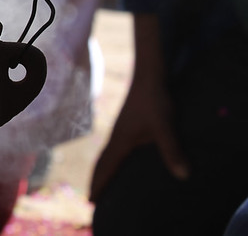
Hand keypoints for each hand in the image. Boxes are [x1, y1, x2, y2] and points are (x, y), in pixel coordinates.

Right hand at [90, 12, 188, 201]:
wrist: (148, 75)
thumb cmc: (155, 100)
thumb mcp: (164, 126)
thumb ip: (171, 149)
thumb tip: (183, 175)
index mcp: (120, 140)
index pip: (106, 167)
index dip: (100, 184)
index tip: (92, 200)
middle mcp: (116, 137)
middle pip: (102, 162)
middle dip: (97, 180)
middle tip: (93, 197)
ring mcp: (121, 130)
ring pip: (107, 154)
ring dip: (102, 169)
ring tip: (102, 181)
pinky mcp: (127, 124)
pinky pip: (113, 148)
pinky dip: (110, 159)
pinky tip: (119, 158)